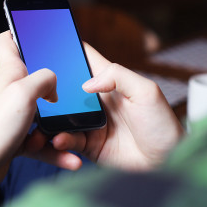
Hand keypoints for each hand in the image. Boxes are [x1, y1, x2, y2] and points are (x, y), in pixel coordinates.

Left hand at [0, 31, 81, 206]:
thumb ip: (45, 78)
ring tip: (69, 137)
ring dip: (58, 127)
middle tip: (67, 93)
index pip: (6, 41)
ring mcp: (12, 115)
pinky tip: (69, 159)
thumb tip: (53, 87)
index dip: (19, 32)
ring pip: (42, 115)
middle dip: (53, 88)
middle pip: (33, 79)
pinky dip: (54, 150)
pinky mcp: (15, 137)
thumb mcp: (24, 91)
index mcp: (9, 72)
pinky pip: (41, 141)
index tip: (36, 32)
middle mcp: (9, 91)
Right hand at [50, 44, 183, 170]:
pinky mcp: (89, 144)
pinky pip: (68, 139)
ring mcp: (91, 122)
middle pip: (67, 87)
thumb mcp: (147, 92)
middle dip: (51, 88)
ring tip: (45, 119)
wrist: (168, 163)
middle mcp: (98, 100)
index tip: (49, 44)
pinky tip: (60, 139)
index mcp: (111, 81)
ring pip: (62, 115)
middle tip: (38, 90)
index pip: (86, 59)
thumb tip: (86, 83)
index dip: (69, 50)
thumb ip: (119, 76)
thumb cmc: (163, 125)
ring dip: (52, 117)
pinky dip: (61, 139)